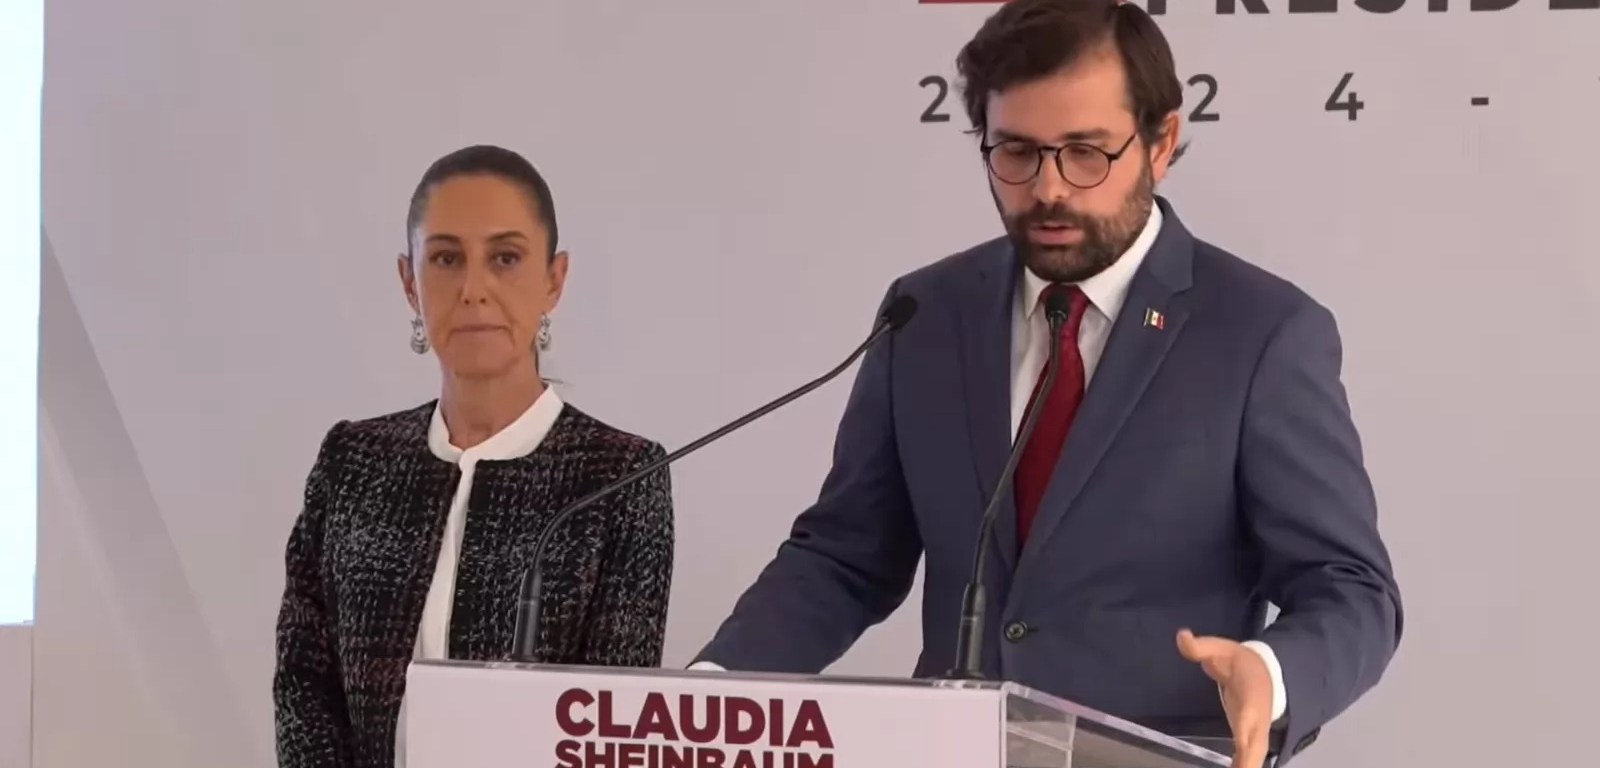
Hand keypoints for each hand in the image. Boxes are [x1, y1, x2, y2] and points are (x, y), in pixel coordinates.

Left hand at [1176, 628, 1271, 767]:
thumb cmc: (1242, 662)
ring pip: (1255, 759)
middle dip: (1248, 764)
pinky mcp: (1252, 742)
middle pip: (1256, 749)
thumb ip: (1200, 647)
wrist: (1270, 673)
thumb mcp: (1221, 649)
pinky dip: (1243, 766)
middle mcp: (1257, 721)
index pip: (1248, 718)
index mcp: (1250, 699)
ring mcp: (1257, 734)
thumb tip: (1181, 636)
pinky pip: (1249, 760)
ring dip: (1246, 766)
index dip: (1245, 736)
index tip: (1241, 749)